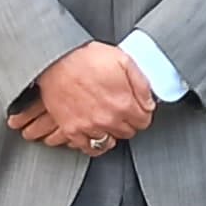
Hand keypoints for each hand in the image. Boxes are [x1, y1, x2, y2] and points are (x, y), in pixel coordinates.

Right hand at [20, 42, 158, 153]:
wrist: (56, 60)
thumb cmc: (87, 57)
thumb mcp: (123, 60)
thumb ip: (141, 84)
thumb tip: (149, 103)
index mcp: (124, 103)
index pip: (144, 121)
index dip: (142, 113)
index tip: (137, 109)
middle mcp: (108, 119)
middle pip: (128, 132)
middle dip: (127, 122)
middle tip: (120, 111)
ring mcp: (89, 126)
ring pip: (110, 141)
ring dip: (111, 132)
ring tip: (107, 120)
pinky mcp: (72, 130)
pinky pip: (88, 148)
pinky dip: (94, 143)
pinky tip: (95, 134)